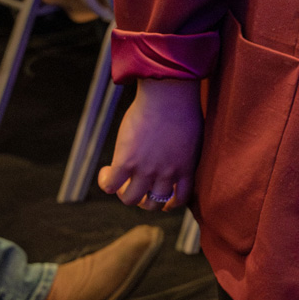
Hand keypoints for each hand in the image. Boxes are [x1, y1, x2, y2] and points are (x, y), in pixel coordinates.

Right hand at [99, 77, 202, 210]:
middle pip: (153, 204)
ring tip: (121, 179)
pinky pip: (110, 186)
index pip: (181, 199)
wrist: (169, 95)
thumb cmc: (182, 108)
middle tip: (137, 185)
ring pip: (130, 199)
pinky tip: (107, 170)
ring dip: (124, 193)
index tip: (163, 198)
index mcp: (186, 167)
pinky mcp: (126, 162)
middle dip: (144, 199)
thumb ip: (185, 152)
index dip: (170, 203)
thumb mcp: (192, 137)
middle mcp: (167, 174)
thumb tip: (178, 155)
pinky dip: (106, 182)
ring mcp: (146, 170)